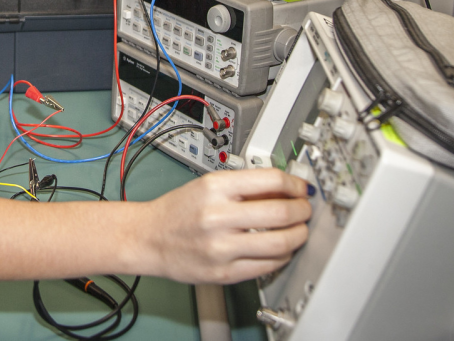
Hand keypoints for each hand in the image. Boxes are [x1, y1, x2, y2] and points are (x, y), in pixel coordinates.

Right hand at [144, 168, 311, 284]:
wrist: (149, 238)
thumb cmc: (178, 211)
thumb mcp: (208, 185)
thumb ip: (245, 186)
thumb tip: (284, 187)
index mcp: (215, 188)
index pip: (271, 180)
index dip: (295, 184)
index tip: (301, 189)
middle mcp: (217, 216)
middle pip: (281, 213)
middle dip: (302, 211)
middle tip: (305, 210)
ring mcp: (221, 248)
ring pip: (280, 243)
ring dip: (298, 236)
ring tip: (298, 231)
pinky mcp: (224, 273)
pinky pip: (267, 266)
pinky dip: (282, 257)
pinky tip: (281, 250)